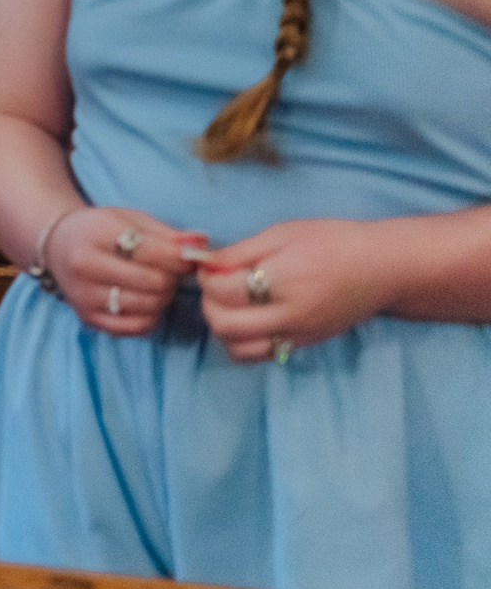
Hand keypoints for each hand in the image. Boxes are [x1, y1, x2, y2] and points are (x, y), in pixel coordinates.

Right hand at [43, 206, 203, 336]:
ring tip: (156, 284)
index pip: (154, 252)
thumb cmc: (100, 229)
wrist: (57, 246)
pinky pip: (137, 327)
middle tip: (170, 270)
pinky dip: (150, 316)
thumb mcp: (130, 219)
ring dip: (163, 297)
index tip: (187, 256)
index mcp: (96, 233)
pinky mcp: (88, 318)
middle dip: (172, 278)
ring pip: (149, 307)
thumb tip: (201, 243)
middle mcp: (85, 266)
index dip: (181, 256)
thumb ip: (167, 234)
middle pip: (155, 282)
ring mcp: (84, 296)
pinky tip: (145, 301)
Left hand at [199, 219, 392, 362]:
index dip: (207, 276)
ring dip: (223, 328)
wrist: (383, 269)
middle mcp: (290, 315)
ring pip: (238, 349)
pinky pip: (261, 355)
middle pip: (224, 324)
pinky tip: (248, 319)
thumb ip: (240, 251)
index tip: (211, 265)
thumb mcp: (284, 233)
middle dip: (209, 303)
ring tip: (230, 304)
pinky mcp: (305, 345)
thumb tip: (205, 263)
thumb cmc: (334, 242)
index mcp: (284, 280)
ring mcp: (298, 335)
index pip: (224, 290)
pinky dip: (243, 342)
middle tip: (216, 285)